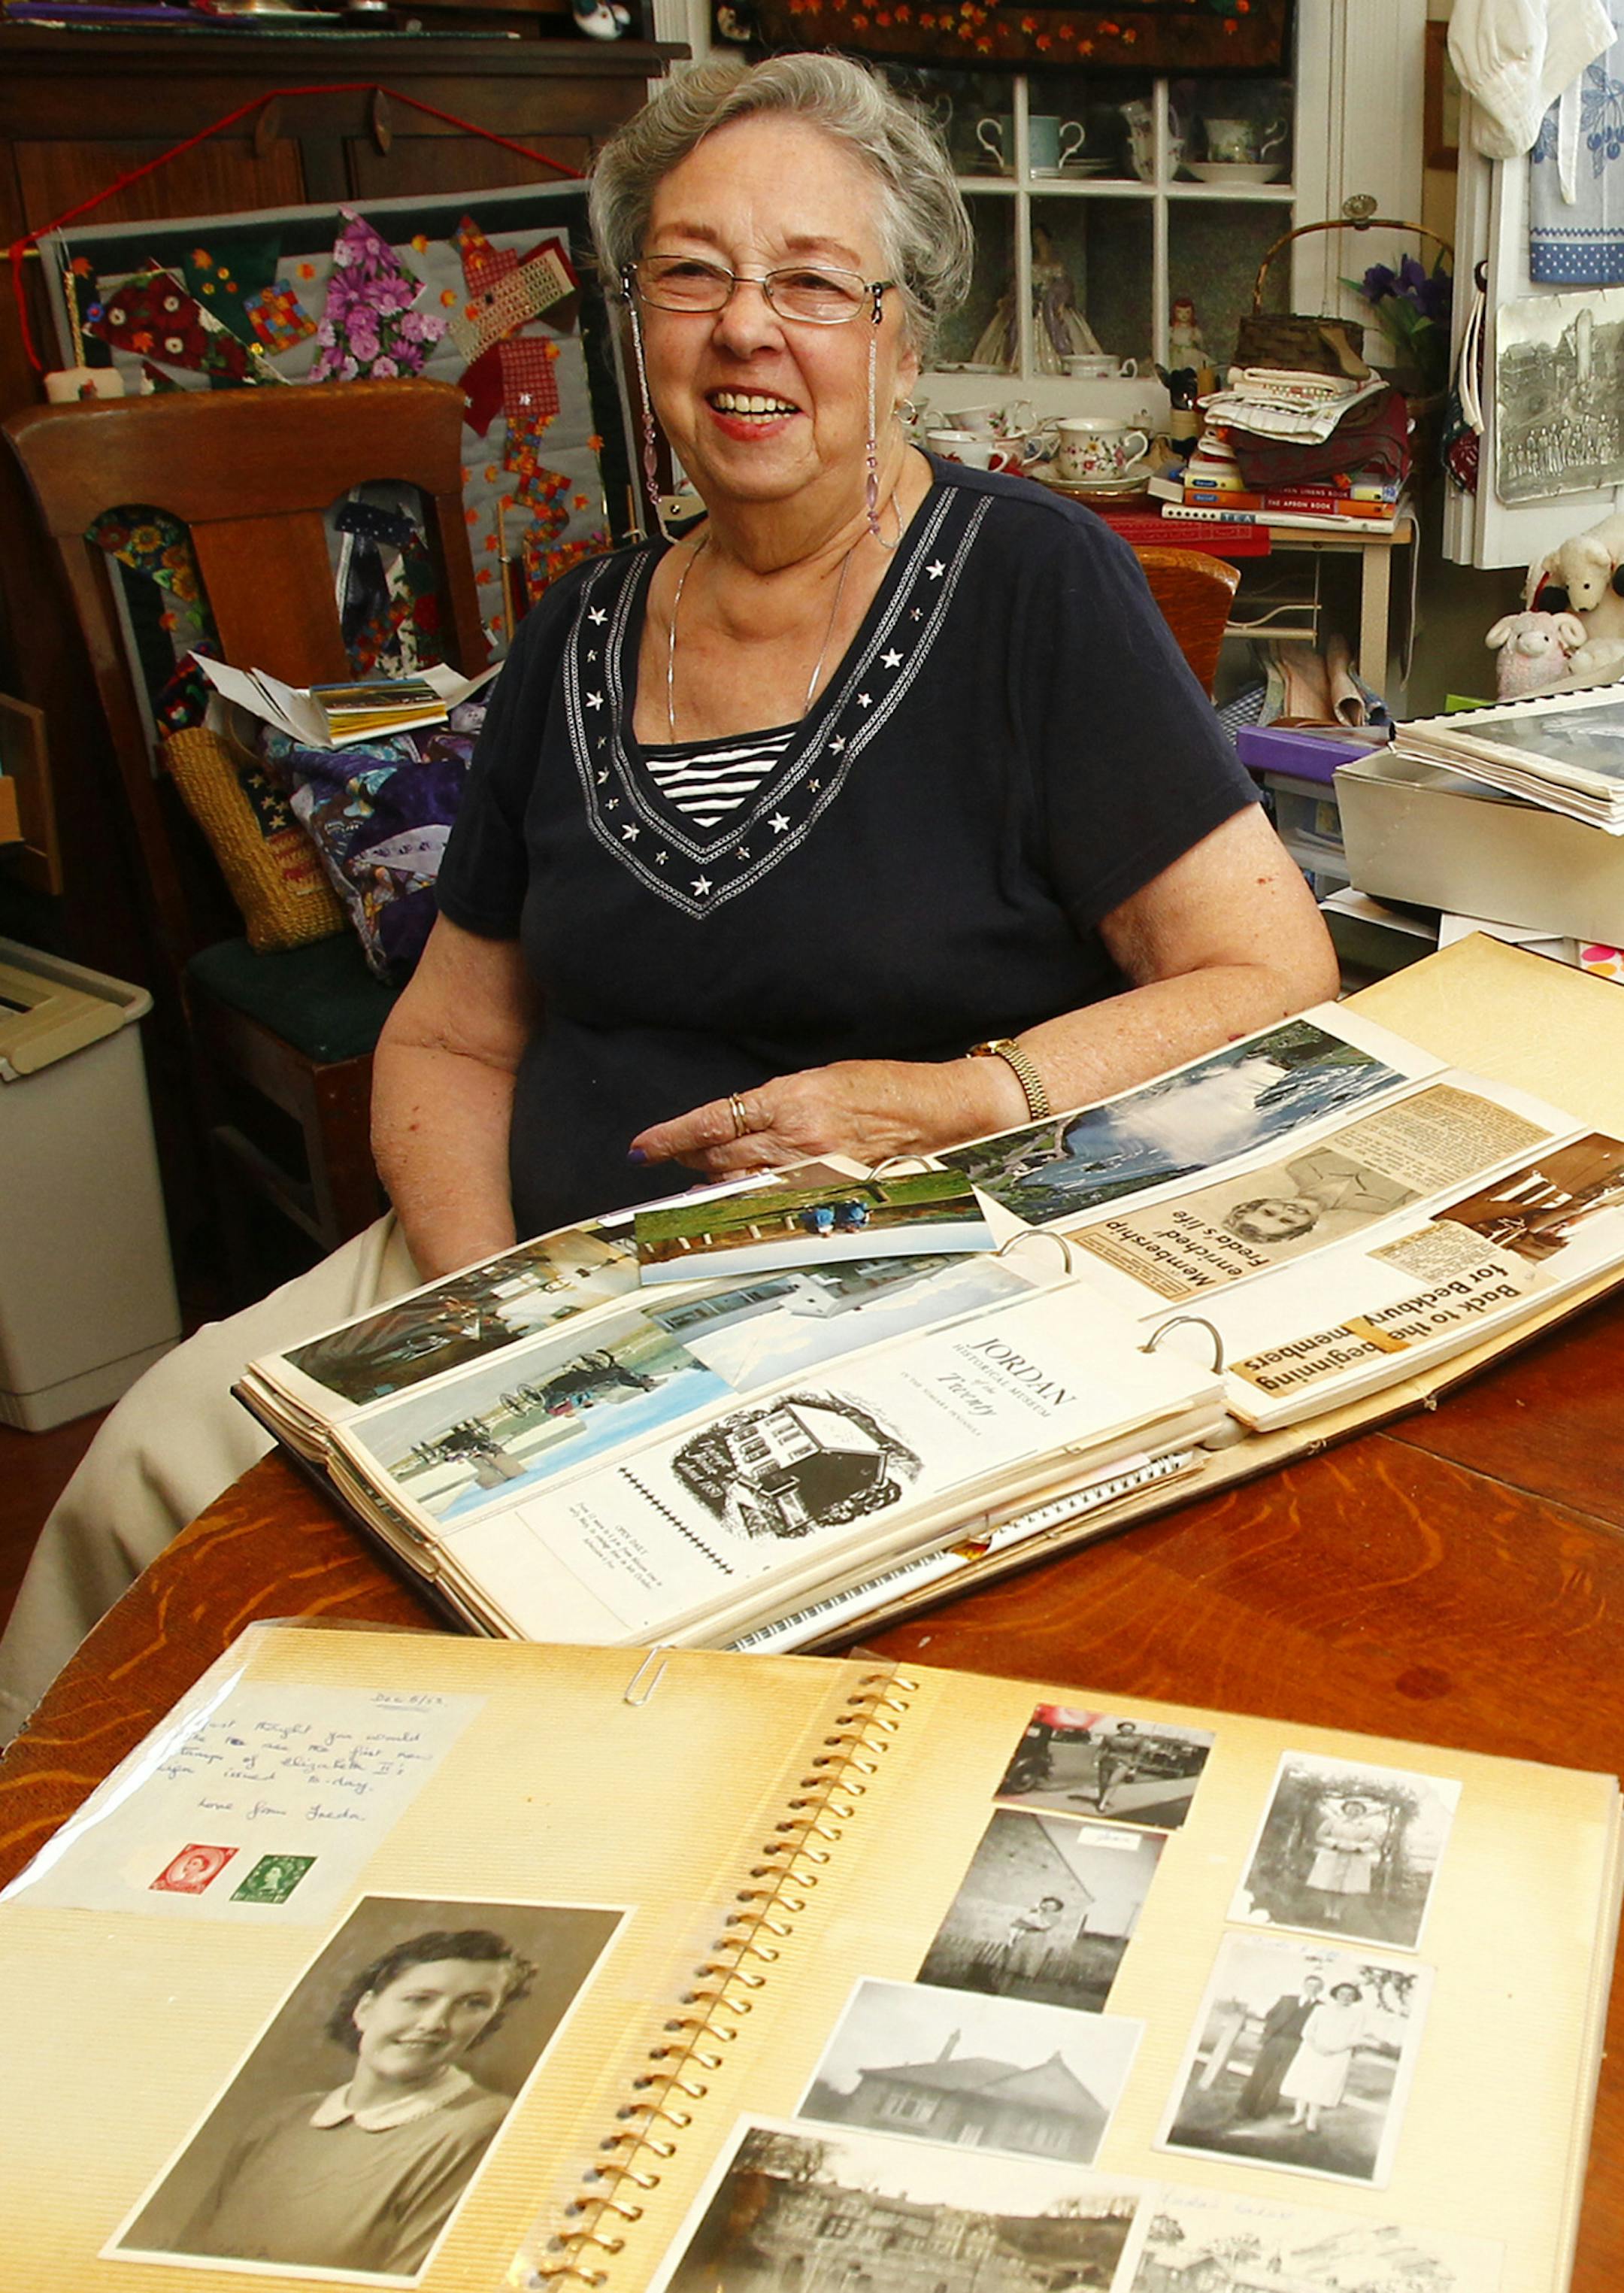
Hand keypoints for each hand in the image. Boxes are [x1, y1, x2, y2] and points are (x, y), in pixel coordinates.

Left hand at [628, 1056, 1026, 1180]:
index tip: (644, 1148)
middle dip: (689, 1162)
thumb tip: (733, 1127)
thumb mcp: (822, 1079)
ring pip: (744, 1185)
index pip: (714, 1122)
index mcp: (793, 1098)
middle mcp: (799, 1138)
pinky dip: (752, 1202)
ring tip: (696, 1187)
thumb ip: (775, 1104)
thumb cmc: (886, 1088)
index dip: (672, 1137)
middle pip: (721, 1159)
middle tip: (669, 1163)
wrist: (942, 1113)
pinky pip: (777, 1202)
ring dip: (714, 1187)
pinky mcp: (831, 1193)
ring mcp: (815, 1172)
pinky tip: (741, 1203)